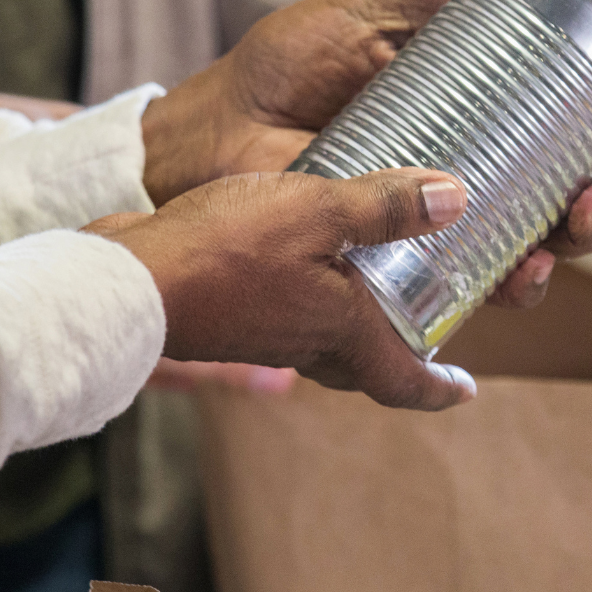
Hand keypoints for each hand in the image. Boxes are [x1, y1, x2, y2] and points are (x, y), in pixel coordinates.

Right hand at [89, 167, 566, 409]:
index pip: (401, 378)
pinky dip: (304, 300)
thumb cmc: (224, 252)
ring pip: (320, 341)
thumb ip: (383, 206)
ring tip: (367, 290)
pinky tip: (297, 261)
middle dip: (397, 358)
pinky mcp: (225, 313)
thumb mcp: (317, 209)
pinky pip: (280, 318)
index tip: (466, 391)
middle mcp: (302, 344)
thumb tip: (455, 200)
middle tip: (425, 337)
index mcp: (339, 332)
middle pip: (361, 365)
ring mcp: (260, 333)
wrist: (125, 280)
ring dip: (348, 325)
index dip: (439, 389)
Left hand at [136, 0, 591, 257]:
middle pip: (581, 181)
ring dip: (586, 233)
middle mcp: (478, 162)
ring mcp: (450, 217)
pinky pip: (486, 286)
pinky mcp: (416, 264)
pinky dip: (522, 282)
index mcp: (481, 102)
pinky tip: (531, 269)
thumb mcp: (367, 12)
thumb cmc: (282, 66)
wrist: (208, 134)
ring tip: (586, 214)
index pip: (576, 114)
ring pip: (548, 239)